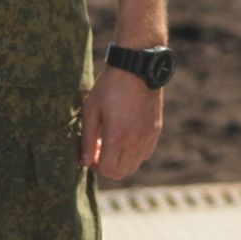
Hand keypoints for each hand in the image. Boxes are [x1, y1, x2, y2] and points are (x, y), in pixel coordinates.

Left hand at [79, 65, 163, 179]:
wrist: (137, 66)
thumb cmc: (110, 86)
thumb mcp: (91, 110)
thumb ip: (87, 139)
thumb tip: (85, 162)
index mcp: (117, 137)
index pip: (107, 171)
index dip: (95, 166)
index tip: (91, 152)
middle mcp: (135, 141)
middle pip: (121, 173)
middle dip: (107, 167)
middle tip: (100, 149)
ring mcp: (148, 136)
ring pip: (134, 166)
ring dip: (121, 161)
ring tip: (113, 142)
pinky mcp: (156, 129)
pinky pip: (145, 154)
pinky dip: (134, 154)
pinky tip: (126, 137)